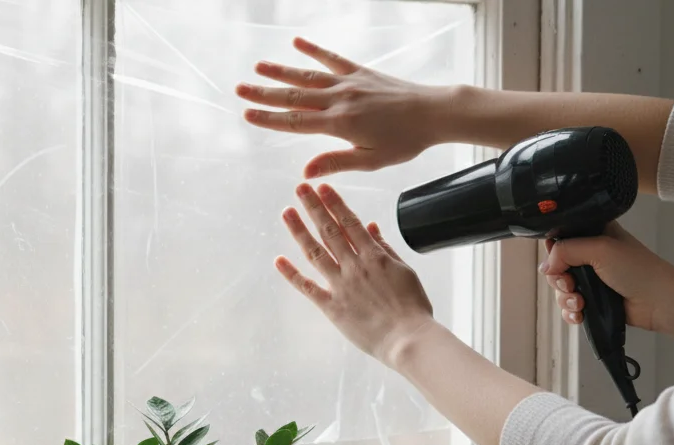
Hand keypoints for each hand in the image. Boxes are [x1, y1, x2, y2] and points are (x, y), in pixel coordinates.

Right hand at [236, 38, 453, 178]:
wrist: (434, 113)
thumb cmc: (405, 141)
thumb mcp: (370, 161)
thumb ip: (335, 163)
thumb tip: (305, 173)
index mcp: (340, 124)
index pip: (296, 123)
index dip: (269, 119)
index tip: (246, 115)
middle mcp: (340, 100)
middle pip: (294, 97)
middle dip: (264, 94)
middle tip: (239, 89)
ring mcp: (350, 83)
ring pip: (308, 77)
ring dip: (281, 71)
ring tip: (258, 67)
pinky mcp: (361, 73)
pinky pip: (333, 59)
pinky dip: (314, 50)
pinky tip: (297, 42)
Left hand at [274, 183, 436, 366]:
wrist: (408, 339)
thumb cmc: (412, 307)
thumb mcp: (404, 271)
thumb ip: (385, 248)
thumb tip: (371, 226)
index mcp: (374, 256)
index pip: (350, 223)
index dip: (334, 203)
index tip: (323, 187)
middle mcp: (354, 267)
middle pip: (329, 231)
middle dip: (314, 207)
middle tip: (300, 188)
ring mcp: (341, 286)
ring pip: (316, 253)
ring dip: (299, 231)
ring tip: (287, 212)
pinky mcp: (332, 307)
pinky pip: (308, 288)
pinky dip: (292, 274)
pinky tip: (278, 260)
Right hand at [541, 222, 673, 333]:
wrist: (661, 302)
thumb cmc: (638, 270)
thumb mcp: (600, 248)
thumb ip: (566, 250)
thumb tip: (545, 267)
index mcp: (595, 235)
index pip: (562, 239)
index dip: (554, 251)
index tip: (558, 262)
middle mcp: (591, 256)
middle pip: (557, 267)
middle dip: (559, 280)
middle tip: (571, 285)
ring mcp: (593, 280)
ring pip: (561, 289)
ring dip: (565, 299)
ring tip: (581, 304)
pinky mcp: (594, 301)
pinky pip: (569, 307)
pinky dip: (571, 312)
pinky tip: (580, 315)